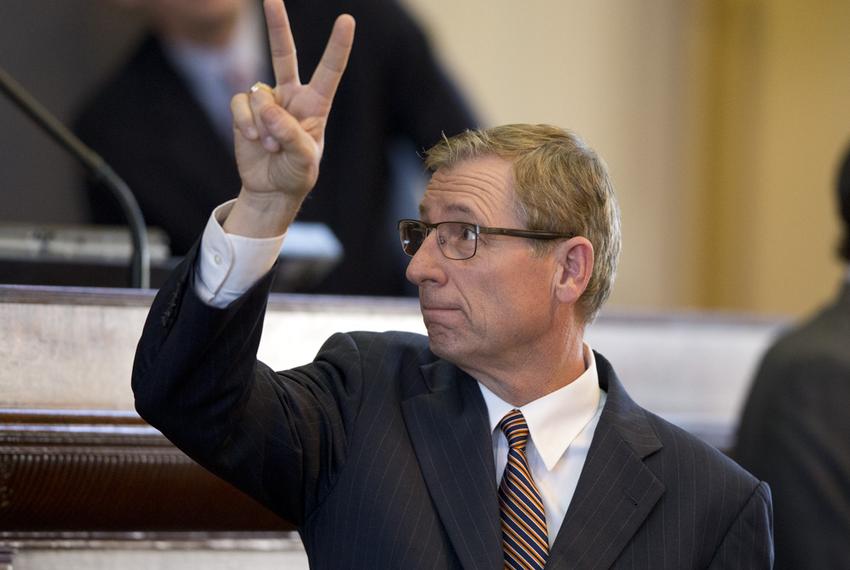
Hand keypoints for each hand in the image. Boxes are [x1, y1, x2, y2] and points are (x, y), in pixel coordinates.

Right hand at [230, 0, 354, 204]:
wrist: (271, 189)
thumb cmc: (296, 174)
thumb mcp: (304, 160)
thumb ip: (290, 134)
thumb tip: (267, 107)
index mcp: (316, 104)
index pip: (329, 71)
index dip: (337, 46)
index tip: (347, 21)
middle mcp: (291, 96)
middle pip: (284, 53)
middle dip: (277, 25)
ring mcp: (266, 101)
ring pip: (258, 93)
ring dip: (263, 123)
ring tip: (272, 146)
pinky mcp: (244, 110)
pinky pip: (240, 104)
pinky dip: (245, 123)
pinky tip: (254, 140)